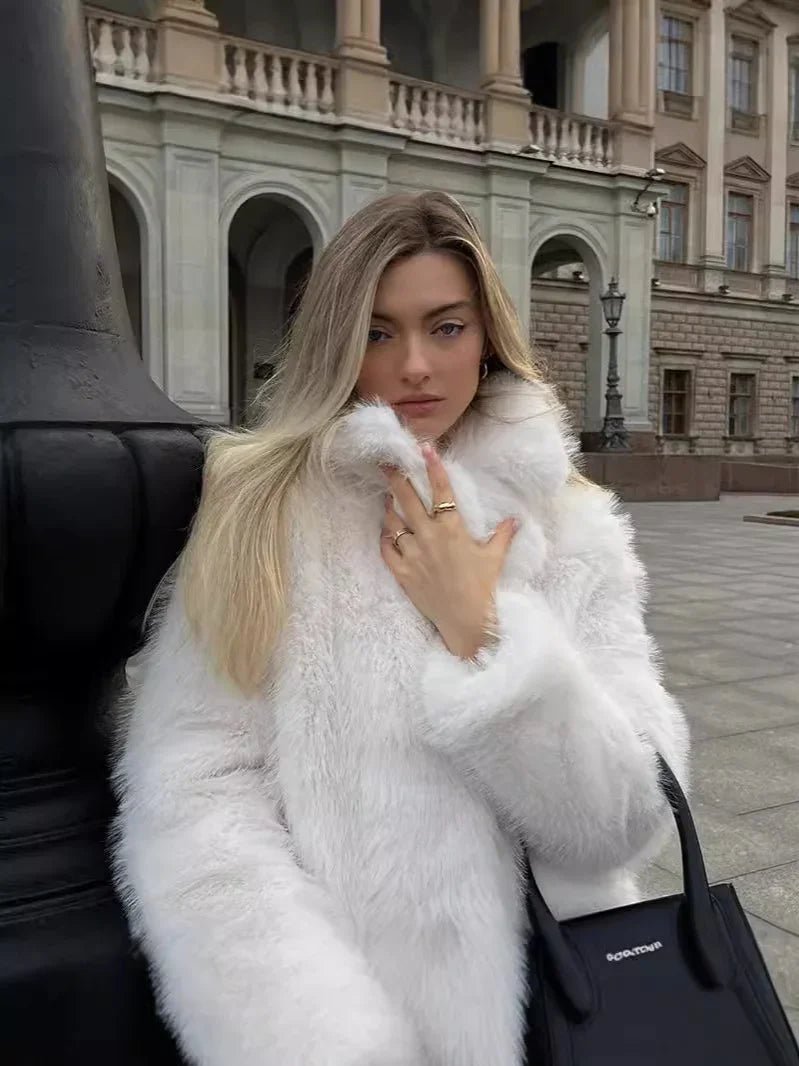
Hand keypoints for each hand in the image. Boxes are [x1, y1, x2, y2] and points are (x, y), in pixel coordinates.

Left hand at [380, 443, 517, 659]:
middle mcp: (429, 537)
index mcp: (453, 529)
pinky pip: (386, 550)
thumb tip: (514, 519)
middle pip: (408, 500)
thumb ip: (503, 535)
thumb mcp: (495, 558)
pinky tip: (386, 531)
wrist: (466, 621)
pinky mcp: (402, 573)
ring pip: (393, 523)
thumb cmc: (482, 587)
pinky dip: (385, 538)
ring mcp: (413, 555)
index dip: (433, 467)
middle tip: (386, 463)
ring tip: (387, 498)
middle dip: (396, 478)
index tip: (425, 448)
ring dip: (389, 508)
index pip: (442, 491)